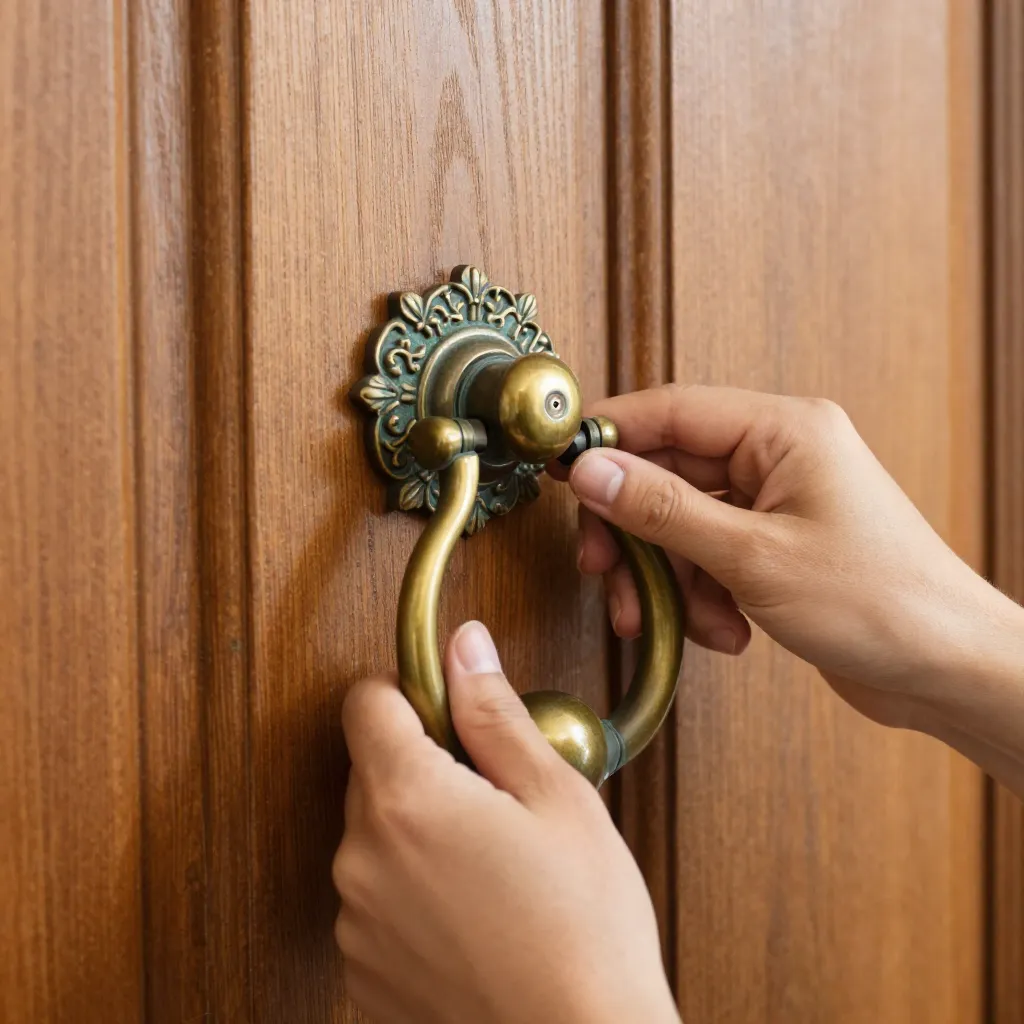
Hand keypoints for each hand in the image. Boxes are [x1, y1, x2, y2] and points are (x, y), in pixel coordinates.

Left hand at [333, 621, 679, 1023]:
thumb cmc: (584, 933)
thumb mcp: (555, 798)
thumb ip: (494, 713)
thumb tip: (464, 647)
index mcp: (405, 801)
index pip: (366, 700)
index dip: (410, 692)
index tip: (449, 709)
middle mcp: (361, 859)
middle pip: (372, 769)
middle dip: (426, 766)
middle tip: (497, 800)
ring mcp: (357, 922)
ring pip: (377, 835)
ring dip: (420, 832)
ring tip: (495, 868)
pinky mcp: (363, 972)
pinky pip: (377, 898)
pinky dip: (414, 892)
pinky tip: (476, 915)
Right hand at [562, 384, 1015, 726]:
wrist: (948, 668)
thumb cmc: (881, 603)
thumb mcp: (753, 557)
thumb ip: (663, 509)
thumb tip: (593, 469)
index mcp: (783, 430)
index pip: (669, 411)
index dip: (608, 438)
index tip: (561, 471)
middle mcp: (778, 456)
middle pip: (667, 473)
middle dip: (634, 531)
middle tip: (606, 571)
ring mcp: (777, 502)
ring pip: (682, 523)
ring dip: (669, 578)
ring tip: (682, 621)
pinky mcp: (775, 545)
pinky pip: (708, 556)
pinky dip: (701, 596)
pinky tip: (725, 631)